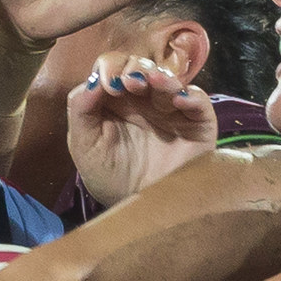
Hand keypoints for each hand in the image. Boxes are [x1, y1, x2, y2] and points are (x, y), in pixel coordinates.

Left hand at [67, 52, 217, 205]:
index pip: (113, 67)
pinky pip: (199, 102)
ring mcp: (172, 111)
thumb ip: (81, 111)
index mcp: (115, 101)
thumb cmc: (111, 180)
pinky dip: (191, 95)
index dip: (110, 67)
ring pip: (170, 79)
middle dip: (133, 68)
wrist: (140, 214)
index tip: (108, 85)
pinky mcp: (197, 125)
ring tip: (151, 82)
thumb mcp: (84, 147)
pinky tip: (179, 101)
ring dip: (160, 76)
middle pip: (141, 66)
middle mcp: (144, 100)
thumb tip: (92, 79)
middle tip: (128, 84)